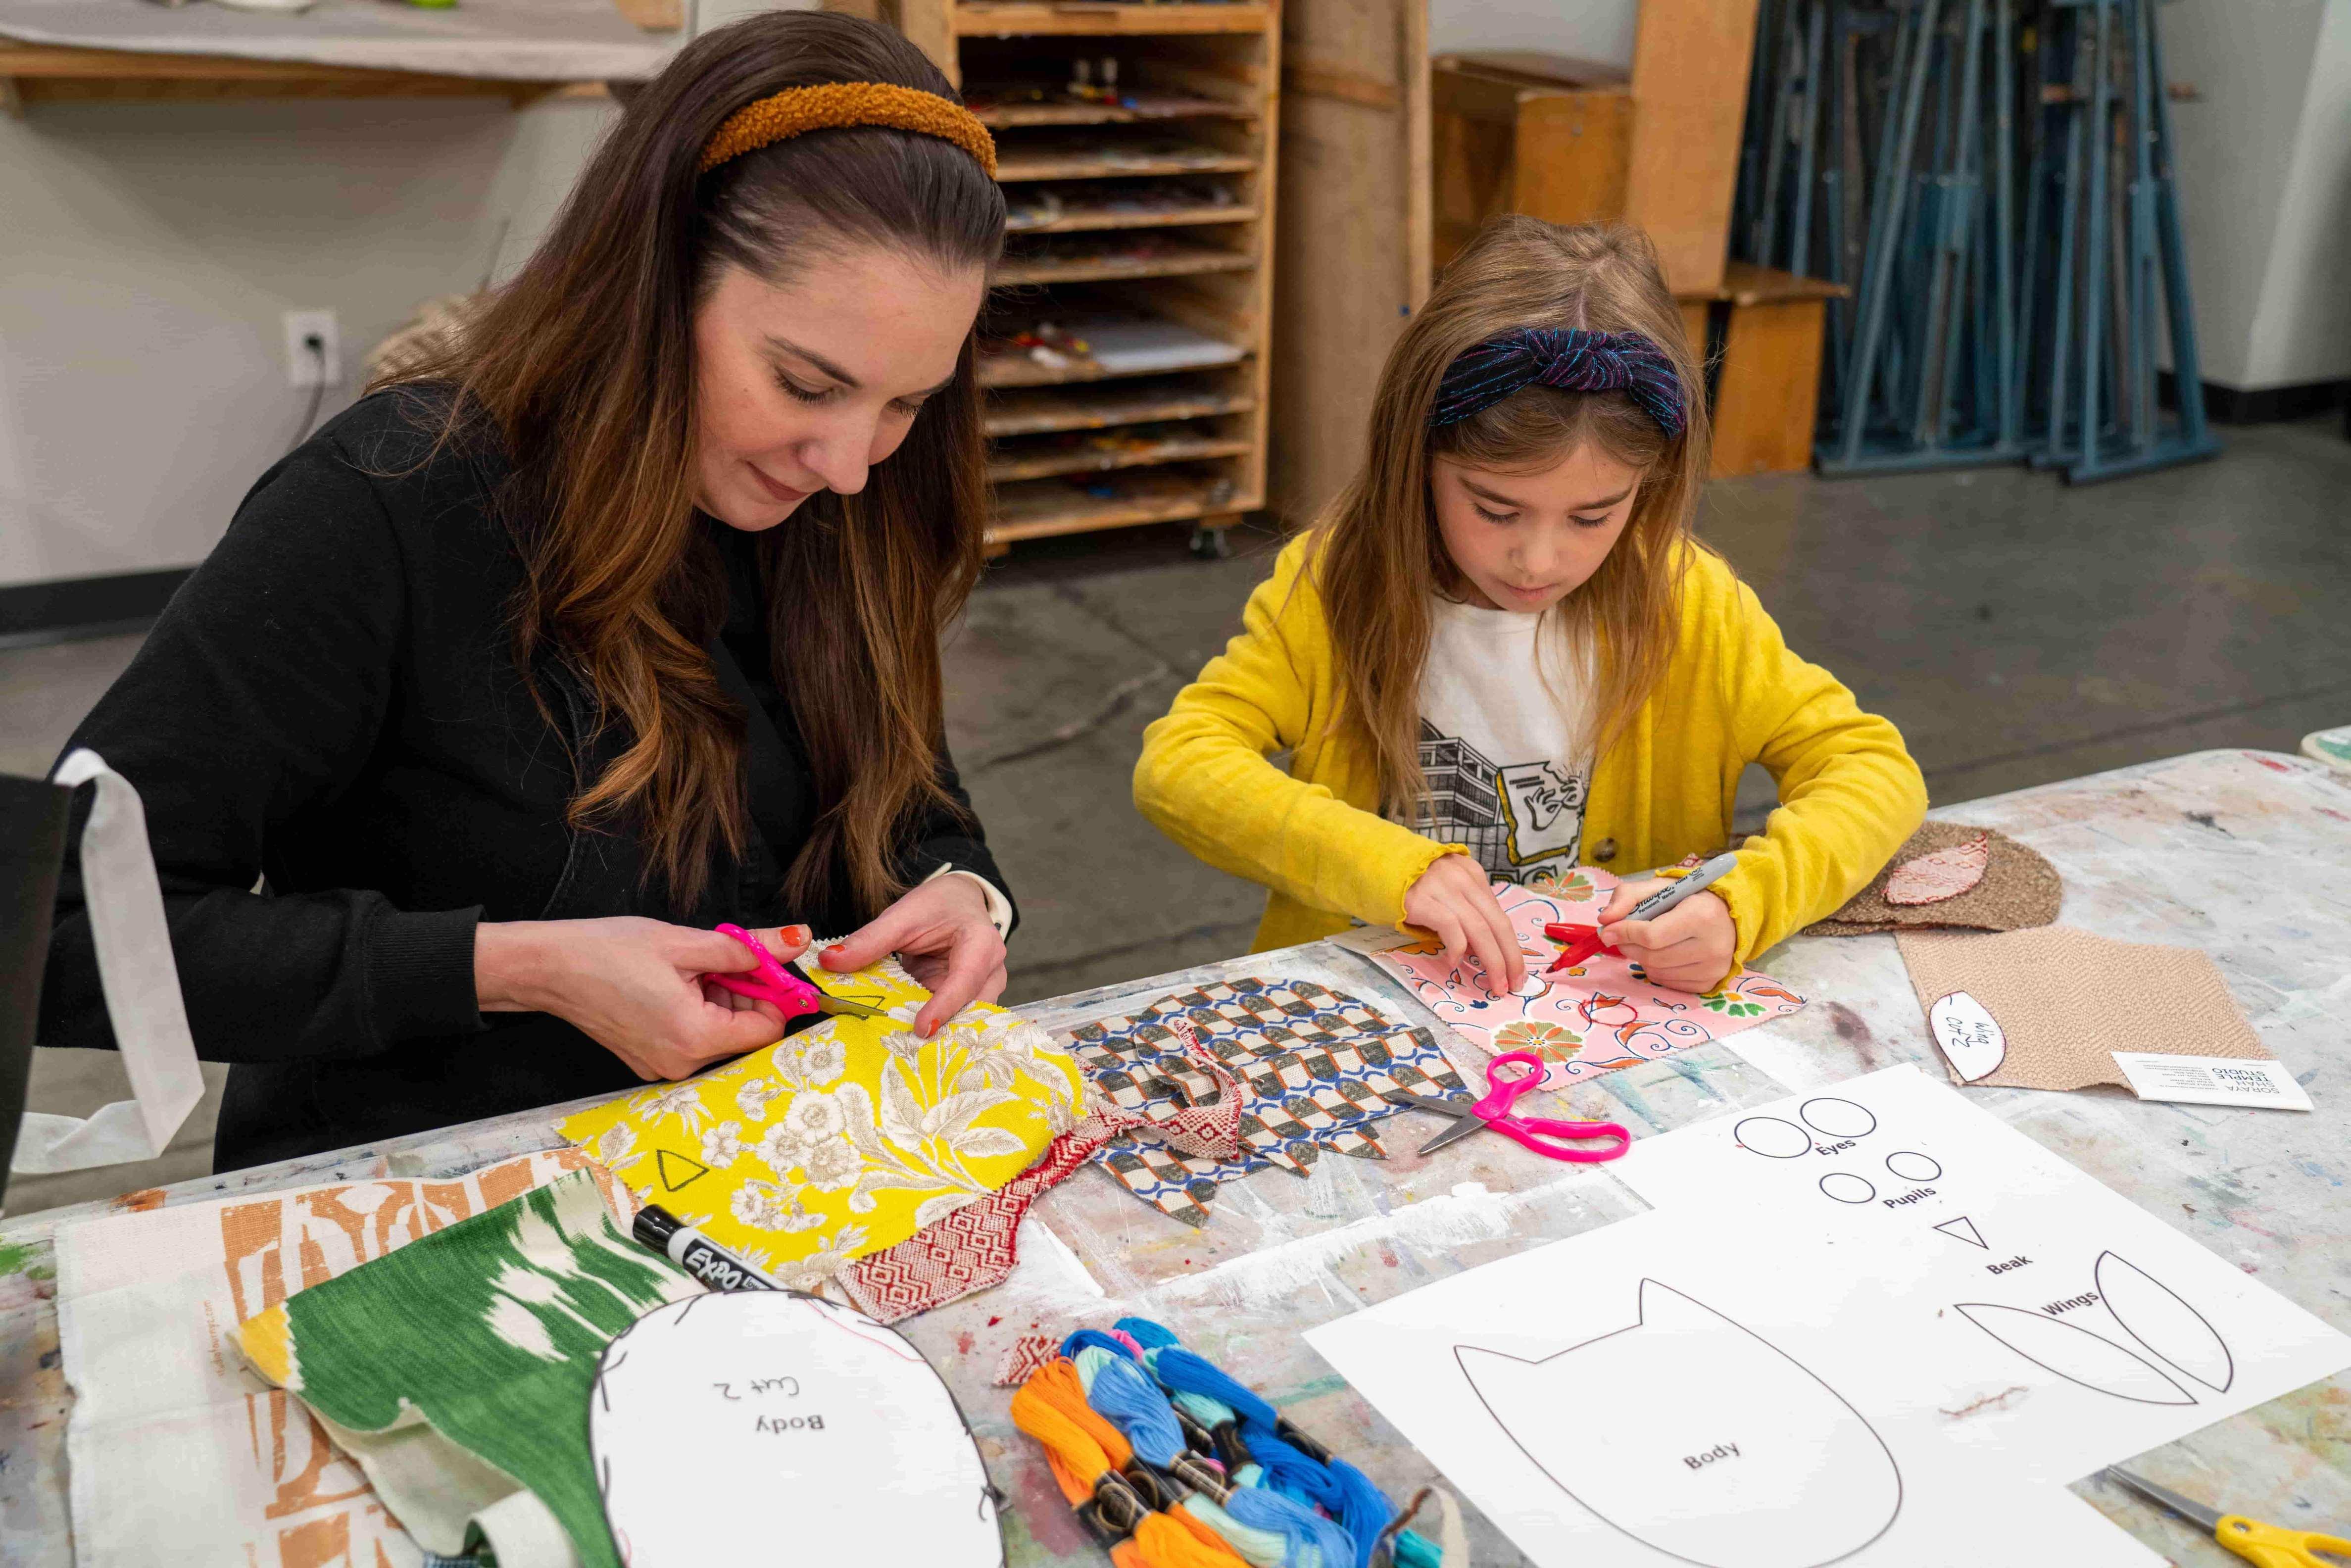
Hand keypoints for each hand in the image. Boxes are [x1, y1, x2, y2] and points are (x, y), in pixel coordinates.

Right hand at [475, 918, 809, 1080]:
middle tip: (719, 958)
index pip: (766, 1029)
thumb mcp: (685, 942)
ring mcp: (661, 1066)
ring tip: (687, 968)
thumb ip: (748, 948)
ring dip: (718, 999)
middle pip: (743, 1033)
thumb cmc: (609, 951)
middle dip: (743, 993)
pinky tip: (672, 984)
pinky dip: (695, 1010)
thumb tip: (796, 940)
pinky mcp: (647, 1060)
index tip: (763, 963)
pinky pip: (691, 1038)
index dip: (774, 994)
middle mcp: (681, 1064)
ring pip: (717, 1033)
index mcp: (695, 1038)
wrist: (548, 968)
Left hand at [819, 875, 1006, 1036]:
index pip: (965, 979)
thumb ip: (869, 940)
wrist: (958, 902)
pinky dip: (934, 1031)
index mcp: (981, 944)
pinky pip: (955, 1022)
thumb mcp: (902, 916)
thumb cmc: (937, 906)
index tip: (921, 1029)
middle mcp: (991, 972)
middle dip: (945, 1030)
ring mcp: (984, 990)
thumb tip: (829, 961)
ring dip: (940, 1035)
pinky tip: (909, 1044)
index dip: (944, 1006)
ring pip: (967, 1021)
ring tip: (907, 1052)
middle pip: (972, 1009)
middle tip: (909, 1050)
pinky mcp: (970, 1002)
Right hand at [1402, 853, 1524, 994]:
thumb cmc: (1407, 882)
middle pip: (1498, 924)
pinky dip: (1458, 948)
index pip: (1499, 915)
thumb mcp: (1444, 887)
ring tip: (1495, 984)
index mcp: (1472, 875)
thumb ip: (1463, 908)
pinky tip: (1454, 963)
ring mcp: (1443, 888)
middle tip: (1514, 984)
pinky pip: (1451, 927)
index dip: (1511, 947)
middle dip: (1510, 958)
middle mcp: (1463, 879)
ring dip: (1493, 961)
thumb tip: (1480, 948)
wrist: (1371, 860)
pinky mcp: (1422, 900)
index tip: (1515, 970)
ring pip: (1480, 929)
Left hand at [1600, 880, 1736, 992]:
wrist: (1728, 916)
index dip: (1624, 933)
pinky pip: (1667, 983)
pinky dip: (1656, 970)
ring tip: (1648, 942)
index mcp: (1702, 916)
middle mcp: (1712, 946)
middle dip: (1628, 946)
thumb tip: (1605, 920)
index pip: (1651, 935)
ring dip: (1641, 958)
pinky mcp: (1710, 984)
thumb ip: (1628, 896)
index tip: (1608, 930)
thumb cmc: (1689, 899)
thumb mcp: (1659, 887)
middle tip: (1622, 936)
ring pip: (1656, 972)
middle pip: (1651, 957)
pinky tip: (1664, 954)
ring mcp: (1713, 969)